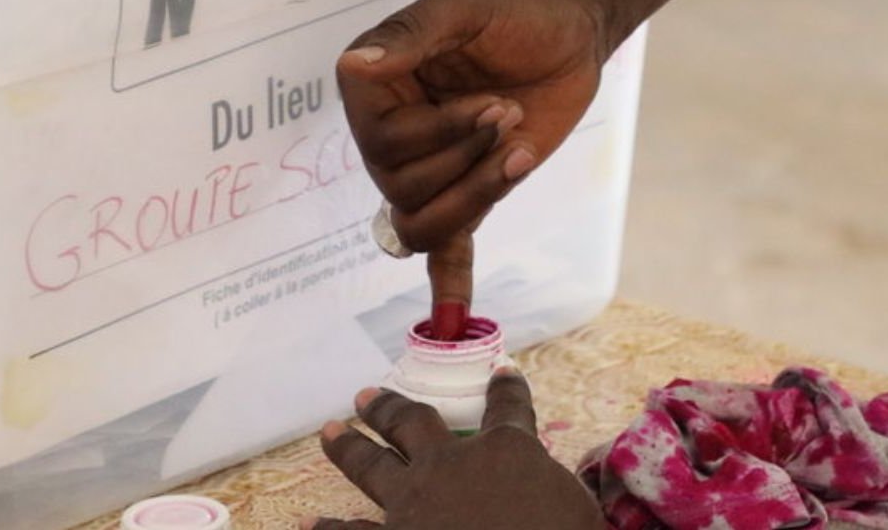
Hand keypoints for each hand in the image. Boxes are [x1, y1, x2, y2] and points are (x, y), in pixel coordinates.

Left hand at [305, 371, 604, 529]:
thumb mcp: (579, 511)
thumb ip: (558, 494)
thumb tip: (553, 498)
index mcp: (508, 451)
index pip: (509, 408)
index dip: (508, 390)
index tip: (503, 373)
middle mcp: (451, 465)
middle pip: (414, 424)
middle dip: (391, 407)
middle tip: (366, 394)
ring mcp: (413, 503)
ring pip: (372, 465)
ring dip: (349, 448)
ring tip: (330, 432)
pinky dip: (329, 529)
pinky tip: (309, 524)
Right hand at [336, 0, 609, 264]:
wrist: (568, 27)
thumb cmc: (511, 7)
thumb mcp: (463, 5)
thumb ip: (413, 35)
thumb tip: (356, 64)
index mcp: (373, 86)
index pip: (382, 143)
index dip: (439, 135)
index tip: (492, 102)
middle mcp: (387, 133)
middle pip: (402, 186)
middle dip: (466, 158)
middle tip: (511, 113)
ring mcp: (428, 168)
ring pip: (421, 223)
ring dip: (474, 196)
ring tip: (517, 154)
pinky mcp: (469, 191)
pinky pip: (444, 249)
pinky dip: (447, 284)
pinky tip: (452, 318)